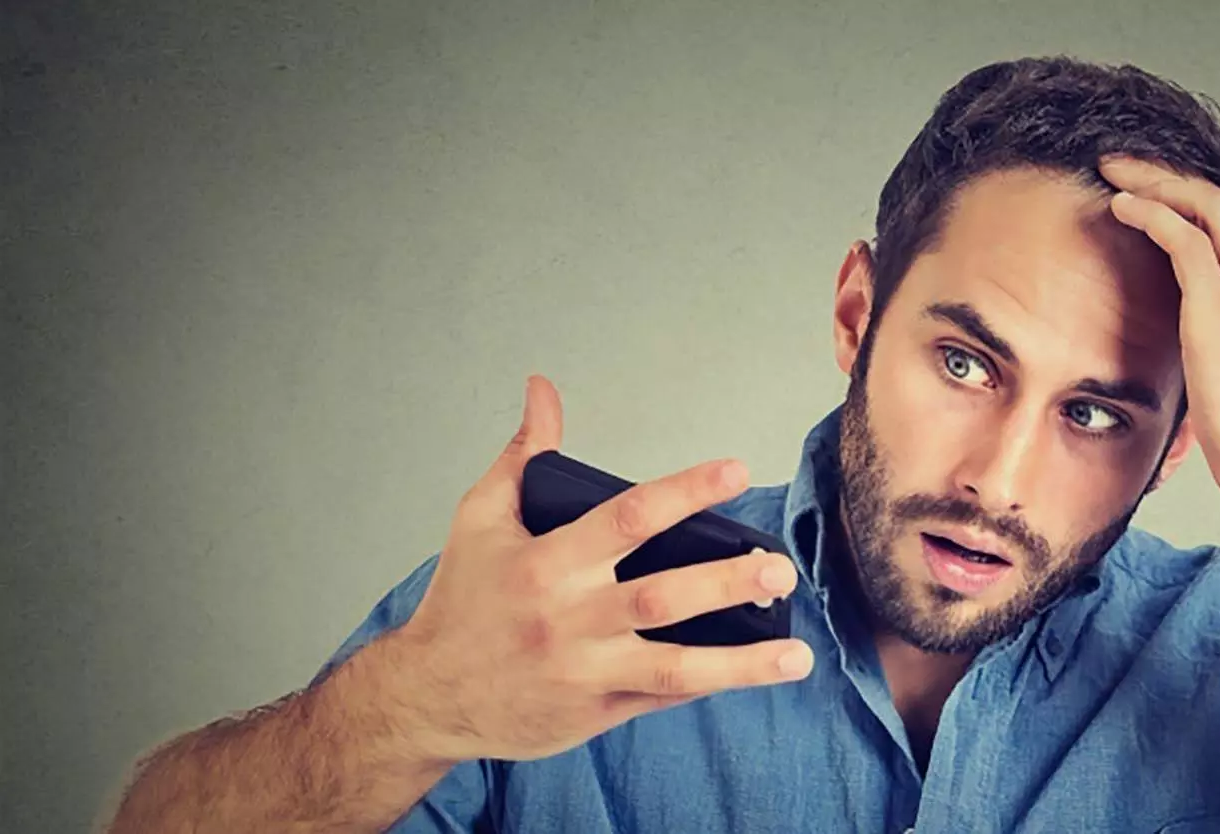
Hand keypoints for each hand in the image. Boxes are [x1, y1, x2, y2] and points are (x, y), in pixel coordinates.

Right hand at [390, 375, 814, 762]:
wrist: (424, 696)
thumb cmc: (461, 601)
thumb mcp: (481, 518)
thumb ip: (523, 454)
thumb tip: (543, 390)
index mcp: (547, 562)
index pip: (628, 517)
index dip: (685, 490)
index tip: (736, 470)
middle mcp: (569, 618)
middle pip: (661, 596)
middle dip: (727, 582)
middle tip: (780, 567)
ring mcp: (585, 671)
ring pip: (674, 666)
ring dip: (740, 662)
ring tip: (795, 654)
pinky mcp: (594, 714)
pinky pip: (661, 697)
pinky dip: (709, 682)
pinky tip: (758, 671)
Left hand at [1101, 156, 1219, 504]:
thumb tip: (1195, 312)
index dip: (1194, 198)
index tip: (1160, 191)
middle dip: (1170, 176)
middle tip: (1127, 166)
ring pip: (1203, 206)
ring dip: (1155, 183)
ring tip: (1116, 174)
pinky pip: (1182, 237)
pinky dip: (1149, 213)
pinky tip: (1122, 206)